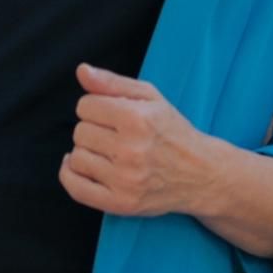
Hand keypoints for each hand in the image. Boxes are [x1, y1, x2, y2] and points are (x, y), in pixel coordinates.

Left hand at [59, 64, 211, 219]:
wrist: (201, 174)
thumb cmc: (173, 132)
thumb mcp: (151, 98)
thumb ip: (113, 82)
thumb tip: (81, 70)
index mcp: (138, 119)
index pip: (85, 106)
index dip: (97, 108)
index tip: (112, 116)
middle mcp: (131, 150)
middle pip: (80, 131)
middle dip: (94, 130)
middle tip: (116, 136)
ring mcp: (124, 179)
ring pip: (76, 158)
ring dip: (88, 153)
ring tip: (110, 154)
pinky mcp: (120, 203)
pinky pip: (75, 186)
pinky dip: (70, 175)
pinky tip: (85, 167)